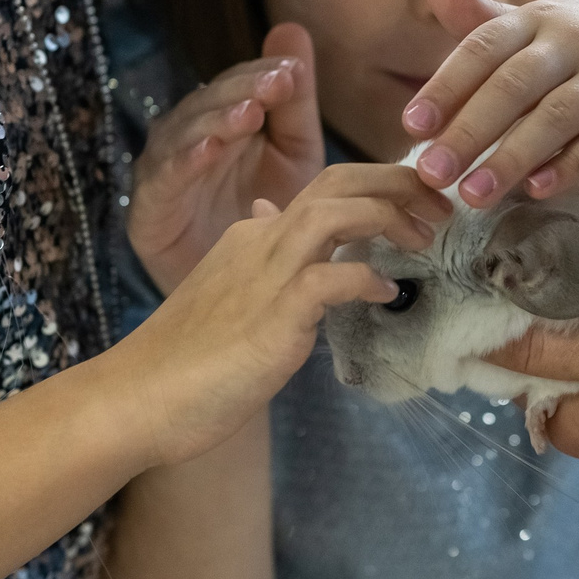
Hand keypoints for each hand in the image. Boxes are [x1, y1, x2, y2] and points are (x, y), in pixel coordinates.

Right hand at [114, 164, 450, 468]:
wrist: (136, 399)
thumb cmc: (185, 358)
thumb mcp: (228, 293)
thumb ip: (258, 256)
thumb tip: (275, 215)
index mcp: (254, 237)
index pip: (327, 188)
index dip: (379, 185)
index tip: (418, 203)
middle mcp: (260, 242)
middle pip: (338, 181)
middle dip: (397, 180)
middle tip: (442, 203)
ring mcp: (264, 276)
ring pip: (334, 211)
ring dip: (388, 214)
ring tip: (426, 236)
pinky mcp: (272, 317)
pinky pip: (330, 278)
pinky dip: (366, 278)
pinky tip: (387, 294)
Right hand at [129, 23, 324, 292]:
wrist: (241, 301)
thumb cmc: (267, 222)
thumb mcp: (294, 158)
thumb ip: (294, 102)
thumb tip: (292, 28)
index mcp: (222, 124)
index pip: (238, 86)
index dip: (262, 74)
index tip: (293, 70)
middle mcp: (187, 141)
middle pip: (209, 102)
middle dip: (243, 90)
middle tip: (278, 82)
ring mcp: (164, 173)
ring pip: (184, 134)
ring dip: (215, 120)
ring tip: (248, 113)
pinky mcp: (148, 212)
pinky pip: (163, 180)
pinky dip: (184, 162)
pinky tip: (210, 151)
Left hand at [402, 0, 578, 206]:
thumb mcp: (552, 20)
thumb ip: (490, 18)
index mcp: (543, 16)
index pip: (483, 47)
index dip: (446, 86)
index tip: (411, 128)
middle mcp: (576, 37)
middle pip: (513, 84)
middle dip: (468, 130)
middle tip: (430, 174)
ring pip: (556, 115)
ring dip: (511, 157)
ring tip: (473, 196)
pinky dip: (572, 165)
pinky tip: (539, 190)